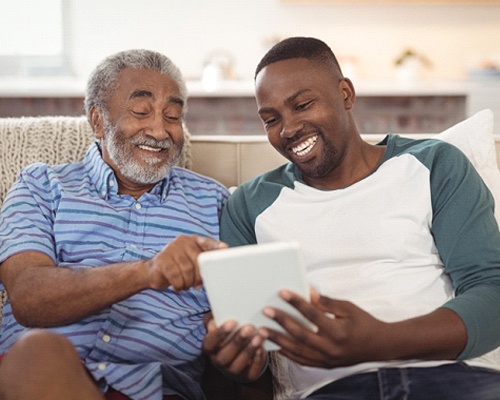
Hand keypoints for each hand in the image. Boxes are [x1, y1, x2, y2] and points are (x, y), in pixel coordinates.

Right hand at [147, 235, 225, 290]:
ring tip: (185, 285)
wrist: (153, 272)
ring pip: (187, 269)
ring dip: (188, 282)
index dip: (216, 246)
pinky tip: (178, 286)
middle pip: (198, 260)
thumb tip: (216, 272)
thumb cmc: (177, 268)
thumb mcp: (192, 263)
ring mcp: (171, 248)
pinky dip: (179, 284)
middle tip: (196, 285)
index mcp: (193, 240)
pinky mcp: (162, 259)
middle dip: (199, 276)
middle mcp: (183, 241)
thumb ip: (204, 263)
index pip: (207, 242)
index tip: (225, 248)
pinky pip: (175, 275)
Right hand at [202, 315, 267, 380]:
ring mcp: (232, 370)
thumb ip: (217, 317)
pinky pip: (251, 372)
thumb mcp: (221, 322)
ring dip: (248, 350)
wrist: (240, 351)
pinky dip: (256, 361)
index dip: (220, 333)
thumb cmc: (229, 331)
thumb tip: (216, 314)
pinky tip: (261, 349)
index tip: (232, 321)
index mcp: (210, 347)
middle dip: (237, 341)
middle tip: (249, 327)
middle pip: (224, 356)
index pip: (210, 342)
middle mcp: (218, 361)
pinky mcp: (246, 376)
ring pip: (237, 365)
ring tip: (259, 336)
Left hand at [259, 289, 389, 368]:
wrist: (379, 346)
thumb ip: (326, 302)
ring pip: (297, 351)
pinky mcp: (324, 365)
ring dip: (278, 340)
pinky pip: (302, 361)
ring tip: (262, 330)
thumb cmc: (364, 323)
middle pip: (301, 334)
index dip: (297, 303)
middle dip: (281, 322)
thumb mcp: (348, 308)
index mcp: (339, 332)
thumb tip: (308, 291)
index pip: (313, 315)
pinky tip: (275, 346)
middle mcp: (331, 348)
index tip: (282, 293)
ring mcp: (327, 360)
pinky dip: (287, 353)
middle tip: (266, 311)